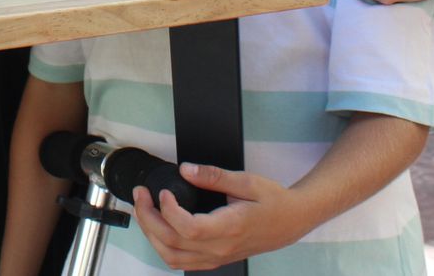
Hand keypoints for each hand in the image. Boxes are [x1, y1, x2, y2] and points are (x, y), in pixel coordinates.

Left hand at [130, 163, 306, 269]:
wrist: (291, 221)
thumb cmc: (273, 201)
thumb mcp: (247, 180)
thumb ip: (214, 175)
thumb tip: (186, 170)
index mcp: (230, 227)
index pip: (188, 229)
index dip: (168, 211)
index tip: (163, 191)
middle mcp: (221, 247)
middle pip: (172, 243)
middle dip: (148, 218)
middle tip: (141, 195)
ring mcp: (217, 257)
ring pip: (172, 257)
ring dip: (151, 235)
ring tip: (145, 210)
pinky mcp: (215, 259)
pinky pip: (182, 262)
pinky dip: (163, 248)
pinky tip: (159, 228)